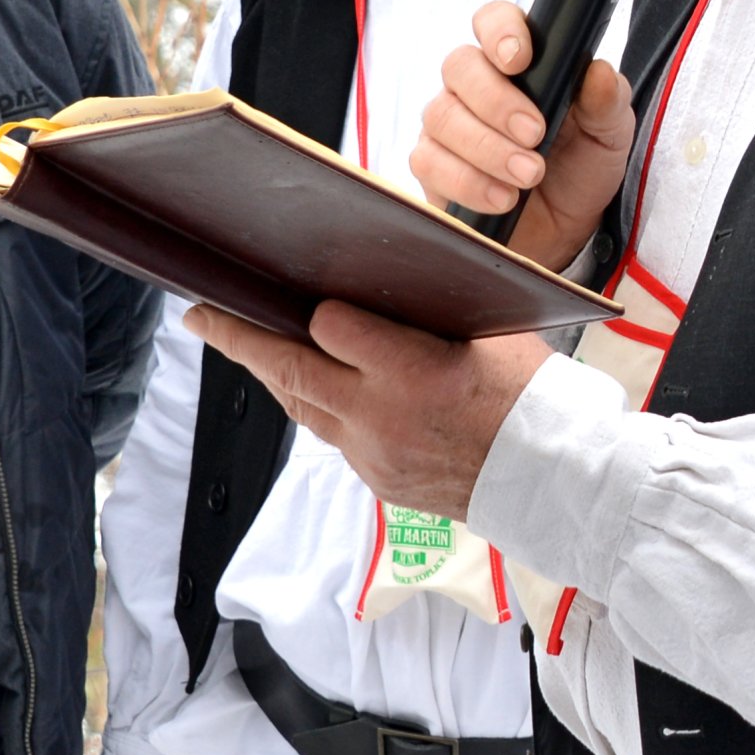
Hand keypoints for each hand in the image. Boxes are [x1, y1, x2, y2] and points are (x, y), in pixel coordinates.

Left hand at [188, 300, 548, 521]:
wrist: (551, 478)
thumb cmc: (530, 397)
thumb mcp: (492, 332)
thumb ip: (433, 308)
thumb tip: (387, 275)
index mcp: (415, 372)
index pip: (331, 326)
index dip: (321, 308)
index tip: (313, 294)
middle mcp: (382, 416)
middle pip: (289, 369)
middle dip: (239, 338)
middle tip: (203, 315)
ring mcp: (373, 453)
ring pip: (299, 406)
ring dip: (267, 373)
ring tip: (237, 343)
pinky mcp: (375, 479)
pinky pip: (328, 435)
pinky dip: (312, 406)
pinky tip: (304, 385)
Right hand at [409, 0, 632, 272]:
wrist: (564, 230)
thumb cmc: (580, 167)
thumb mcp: (608, 134)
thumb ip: (606, 101)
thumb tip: (598, 71)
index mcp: (518, 61)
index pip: (493, 20)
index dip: (500, 31)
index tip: (520, 60)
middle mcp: (474, 84)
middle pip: (459, 66)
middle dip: (497, 102)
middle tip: (535, 135)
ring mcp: (447, 123)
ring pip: (442, 116)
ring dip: (488, 149)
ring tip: (529, 176)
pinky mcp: (432, 165)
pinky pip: (429, 162)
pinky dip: (468, 182)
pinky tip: (501, 198)